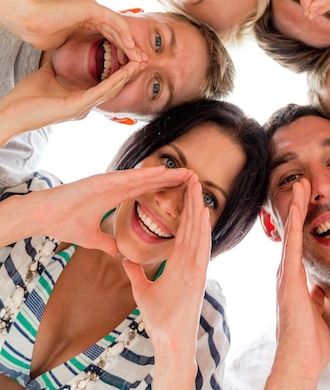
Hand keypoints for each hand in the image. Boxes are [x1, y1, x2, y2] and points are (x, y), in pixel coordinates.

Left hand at [0, 61, 140, 145]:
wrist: (11, 113)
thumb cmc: (25, 99)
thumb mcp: (46, 77)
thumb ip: (56, 68)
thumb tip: (57, 55)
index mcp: (78, 100)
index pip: (103, 84)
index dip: (118, 71)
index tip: (128, 57)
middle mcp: (84, 106)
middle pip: (113, 88)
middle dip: (128, 73)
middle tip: (141, 60)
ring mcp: (81, 108)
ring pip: (110, 90)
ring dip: (126, 77)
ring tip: (138, 64)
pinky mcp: (75, 108)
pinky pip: (99, 93)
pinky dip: (113, 82)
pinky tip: (123, 73)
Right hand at [2, 166, 194, 252]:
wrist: (42, 216)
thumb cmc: (63, 222)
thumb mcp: (90, 238)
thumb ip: (106, 242)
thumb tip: (118, 252)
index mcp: (114, 197)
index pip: (145, 192)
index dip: (163, 189)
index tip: (182, 190)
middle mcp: (115, 186)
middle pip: (149, 181)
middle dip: (171, 179)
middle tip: (193, 176)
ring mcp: (108, 182)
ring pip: (142, 176)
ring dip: (163, 173)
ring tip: (183, 171)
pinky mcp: (100, 181)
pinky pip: (125, 178)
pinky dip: (143, 175)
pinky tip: (159, 172)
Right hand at [10, 0, 144, 59]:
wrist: (28, 22)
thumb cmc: (41, 33)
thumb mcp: (63, 43)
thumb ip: (75, 44)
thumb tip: (76, 55)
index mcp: (86, 21)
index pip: (109, 37)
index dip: (120, 51)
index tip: (129, 66)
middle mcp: (92, 13)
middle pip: (117, 32)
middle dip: (130, 48)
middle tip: (142, 62)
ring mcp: (92, 9)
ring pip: (118, 27)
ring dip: (130, 43)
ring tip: (139, 57)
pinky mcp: (92, 7)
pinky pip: (113, 21)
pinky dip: (123, 33)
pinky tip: (130, 46)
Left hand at [124, 176, 210, 388]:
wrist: (168, 338)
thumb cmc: (160, 316)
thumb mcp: (142, 289)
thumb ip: (136, 273)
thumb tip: (126, 259)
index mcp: (179, 261)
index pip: (182, 228)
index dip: (184, 208)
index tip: (182, 189)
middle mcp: (190, 260)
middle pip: (192, 224)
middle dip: (192, 200)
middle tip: (193, 177)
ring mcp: (196, 266)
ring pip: (198, 231)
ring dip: (199, 208)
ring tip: (198, 186)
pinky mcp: (198, 274)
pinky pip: (201, 248)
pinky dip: (203, 230)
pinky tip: (203, 213)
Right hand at [265, 179, 329, 388]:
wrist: (299, 361)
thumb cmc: (308, 342)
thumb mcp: (315, 312)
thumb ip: (315, 297)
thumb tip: (318, 289)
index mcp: (294, 279)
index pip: (299, 242)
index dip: (302, 220)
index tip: (306, 200)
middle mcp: (286, 273)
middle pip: (292, 231)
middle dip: (297, 206)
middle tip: (302, 183)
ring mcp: (286, 275)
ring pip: (291, 233)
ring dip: (295, 208)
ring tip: (300, 186)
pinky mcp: (290, 280)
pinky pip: (293, 247)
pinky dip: (294, 226)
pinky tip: (297, 209)